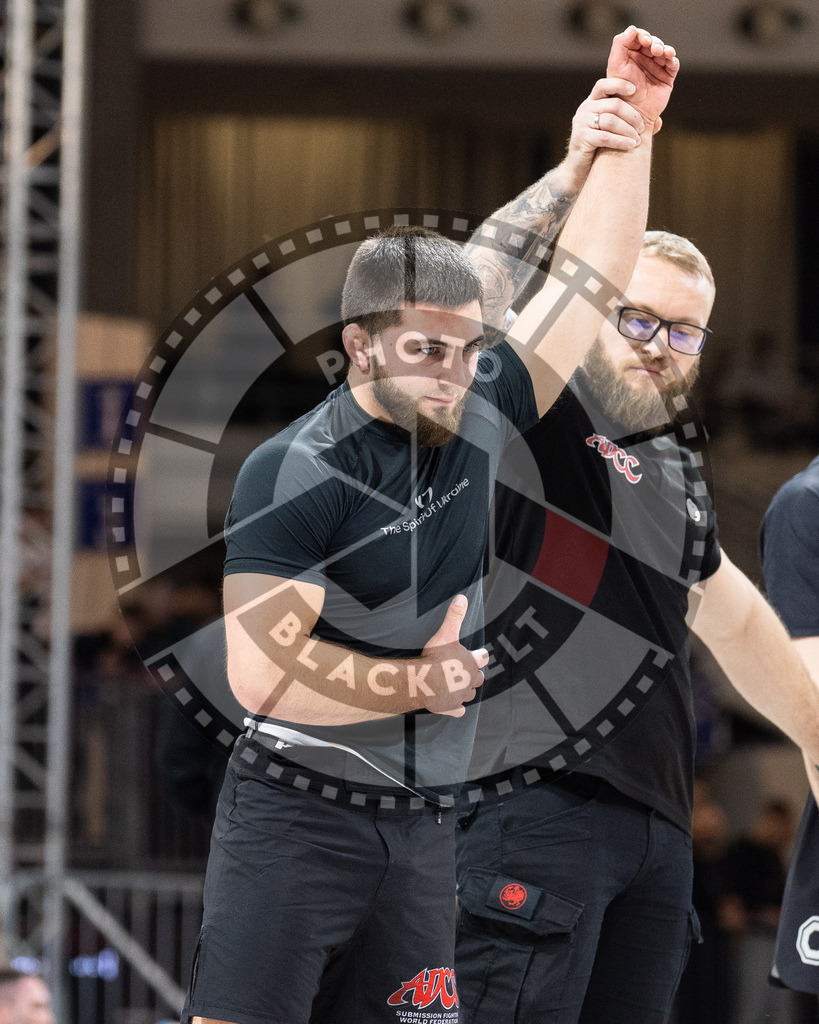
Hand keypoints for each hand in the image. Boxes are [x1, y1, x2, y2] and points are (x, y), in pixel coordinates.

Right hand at [419, 595, 487, 716]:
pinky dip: (457, 709)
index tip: (479, 654)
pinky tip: (455, 708)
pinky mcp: (450, 708)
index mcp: (470, 662)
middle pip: (478, 678)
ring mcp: (460, 696)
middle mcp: (469, 680)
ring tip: (458, 686)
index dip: (479, 655)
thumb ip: (454, 616)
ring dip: (466, 690)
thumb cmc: (435, 659)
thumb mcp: (446, 634)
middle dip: (474, 674)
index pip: (481, 657)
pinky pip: (458, 711)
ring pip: (470, 694)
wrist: (423, 683)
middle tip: (467, 671)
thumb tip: (462, 597)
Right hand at [565, 76, 647, 181]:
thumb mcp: (615, 131)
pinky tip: (630, 146)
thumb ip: (632, 124)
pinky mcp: (581, 138)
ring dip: (628, 130)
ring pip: (610, 120)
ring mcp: (581, 123)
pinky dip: (620, 141)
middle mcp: (585, 109)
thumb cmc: (599, 149)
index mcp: (592, 102)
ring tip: (637, 141)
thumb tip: (659, 122)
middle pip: (614, 104)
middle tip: (642, 128)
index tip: (635, 91)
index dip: (620, 85)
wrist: (580, 170)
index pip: (604, 85)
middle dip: (632, 116)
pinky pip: (605, 137)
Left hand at [606, 26, 678, 131]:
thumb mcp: (616, 65)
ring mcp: (656, 68)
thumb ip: (620, 44)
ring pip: (664, 51)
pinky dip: (672, 60)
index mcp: (631, 55)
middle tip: (652, 48)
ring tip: (659, 52)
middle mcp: (644, 60)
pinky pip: (673, 65)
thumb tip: (633, 28)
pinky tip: (669, 58)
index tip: (642, 39)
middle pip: (653, 43)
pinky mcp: (666, 78)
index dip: (642, 36)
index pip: (639, 38)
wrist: (630, 114)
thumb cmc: (620, 91)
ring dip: (664, 49)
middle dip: (654, 42)